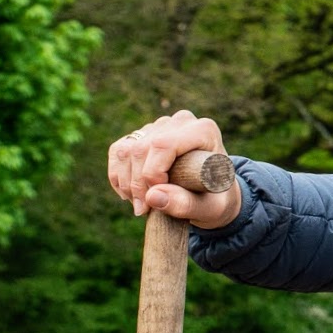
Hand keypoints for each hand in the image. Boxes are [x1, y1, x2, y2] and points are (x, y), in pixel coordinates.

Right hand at [107, 111, 243, 228]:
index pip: (163, 144)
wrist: (211, 194)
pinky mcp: (142, 135)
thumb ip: (185, 204)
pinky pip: (117, 151)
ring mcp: (159, 126)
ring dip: (126, 183)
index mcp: (203, 131)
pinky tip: (130, 194)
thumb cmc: (215, 200)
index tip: (155, 199)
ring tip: (139, 205)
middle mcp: (180, 122)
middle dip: (137, 184)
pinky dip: (118, 177)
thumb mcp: (209, 207)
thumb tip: (152, 197)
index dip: (151, 173)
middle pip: (141, 148)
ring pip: (125, 150)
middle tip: (143, 210)